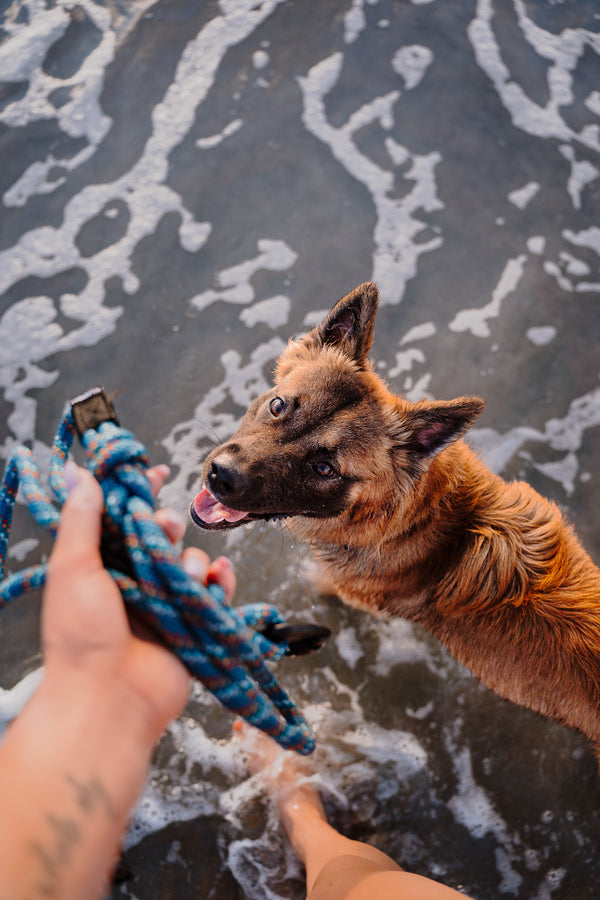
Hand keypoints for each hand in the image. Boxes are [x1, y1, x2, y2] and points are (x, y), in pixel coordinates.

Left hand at [43, 463, 235, 743]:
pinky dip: (220, 581)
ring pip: (192, 560)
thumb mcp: (73, 568)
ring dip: (192, 559)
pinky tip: (217, 577)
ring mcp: (165, 604)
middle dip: (168, 524)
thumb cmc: (81, 636)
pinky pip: (215, 591)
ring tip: (184, 575)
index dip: (138, 494)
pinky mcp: (192, 624)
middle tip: (164, 527)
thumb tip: (76, 473)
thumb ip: (80, 519)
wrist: (109, 699)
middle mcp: (135, 582)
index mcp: (102, 567)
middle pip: (162, 536)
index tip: (153, 472)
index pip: (123, 519)